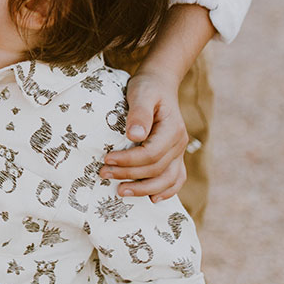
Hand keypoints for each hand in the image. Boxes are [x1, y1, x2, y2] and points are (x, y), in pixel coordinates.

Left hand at [100, 69, 187, 201]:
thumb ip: (139, 114)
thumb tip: (135, 136)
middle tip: (103, 173)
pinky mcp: (174, 156)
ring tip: (120, 191)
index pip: (151, 154)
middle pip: (156, 169)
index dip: (128, 160)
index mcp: (173, 130)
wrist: (160, 84)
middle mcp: (179, 144)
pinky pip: (176, 179)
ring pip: (168, 179)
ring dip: (144, 189)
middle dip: (128, 175)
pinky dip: (166, 191)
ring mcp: (179, 152)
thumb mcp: (141, 94)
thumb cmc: (148, 88)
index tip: (106, 159)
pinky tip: (151, 199)